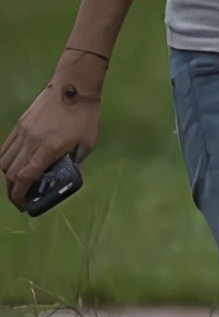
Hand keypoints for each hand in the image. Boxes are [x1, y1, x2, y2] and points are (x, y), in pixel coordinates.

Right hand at [1, 52, 104, 210]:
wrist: (73, 86)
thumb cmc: (85, 117)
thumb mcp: (87, 144)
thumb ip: (74, 161)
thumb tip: (64, 174)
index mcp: (48, 149)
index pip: (26, 176)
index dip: (21, 193)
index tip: (24, 204)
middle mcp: (30, 141)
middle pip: (10, 171)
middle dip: (12, 189)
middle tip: (20, 200)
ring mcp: (22, 131)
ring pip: (4, 159)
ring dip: (6, 176)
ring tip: (15, 186)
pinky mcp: (20, 124)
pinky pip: (6, 146)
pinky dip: (4, 159)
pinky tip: (11, 166)